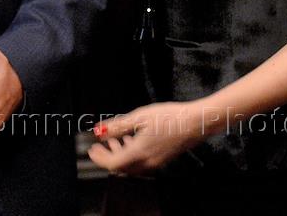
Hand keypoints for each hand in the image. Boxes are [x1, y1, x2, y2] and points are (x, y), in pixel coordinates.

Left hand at [87, 101, 205, 175]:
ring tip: (114, 140)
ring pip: (131, 167)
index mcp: (139, 153)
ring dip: (119, 155)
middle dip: (107, 157)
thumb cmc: (169, 117)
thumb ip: (117, 126)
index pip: (112, 164)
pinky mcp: (162, 159)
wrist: (195, 123)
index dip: (99, 158)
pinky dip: (131, 154)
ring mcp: (156, 162)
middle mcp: (147, 162)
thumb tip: (99, 130)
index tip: (91, 150)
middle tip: (99, 146)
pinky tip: (131, 139)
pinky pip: (141, 163)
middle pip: (120, 167)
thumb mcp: (138, 117)